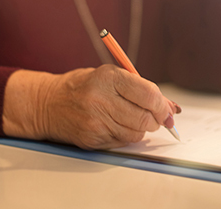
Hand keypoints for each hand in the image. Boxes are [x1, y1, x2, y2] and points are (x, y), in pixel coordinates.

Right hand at [2, 65, 174, 149]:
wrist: (48, 103)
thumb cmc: (83, 86)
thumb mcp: (110, 77)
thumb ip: (140, 89)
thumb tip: (171, 108)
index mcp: (108, 77)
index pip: (148, 94)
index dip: (162, 105)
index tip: (166, 109)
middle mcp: (101, 99)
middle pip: (145, 118)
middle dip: (154, 119)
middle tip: (151, 116)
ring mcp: (95, 121)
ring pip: (136, 133)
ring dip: (140, 129)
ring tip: (128, 117)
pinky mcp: (92, 138)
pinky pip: (122, 142)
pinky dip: (125, 136)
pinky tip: (114, 125)